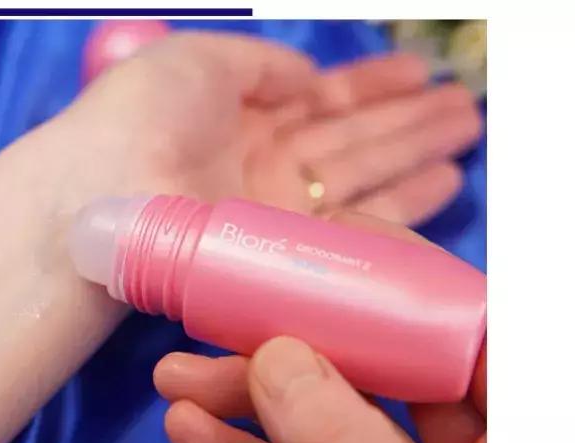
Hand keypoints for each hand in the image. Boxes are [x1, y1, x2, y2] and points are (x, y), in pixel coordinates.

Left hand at [53, 32, 481, 224]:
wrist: (107, 192)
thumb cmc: (141, 115)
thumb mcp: (197, 60)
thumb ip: (259, 63)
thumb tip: (307, 76)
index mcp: (238, 114)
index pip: (318, 100)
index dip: (369, 86)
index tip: (417, 72)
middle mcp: (261, 163)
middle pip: (349, 138)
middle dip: (408, 120)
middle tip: (466, 107)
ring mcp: (274, 209)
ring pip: (362, 175)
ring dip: (416, 153)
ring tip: (467, 133)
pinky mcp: (285, 250)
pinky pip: (355, 223)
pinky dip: (403, 204)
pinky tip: (444, 181)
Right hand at [152, 212, 486, 442]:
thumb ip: (349, 437)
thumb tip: (279, 359)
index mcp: (514, 422)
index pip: (468, 318)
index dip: (397, 271)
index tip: (320, 239)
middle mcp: (470, 435)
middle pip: (379, 360)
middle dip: (285, 339)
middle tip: (215, 321)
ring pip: (332, 413)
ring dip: (248, 395)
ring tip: (175, 382)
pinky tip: (194, 428)